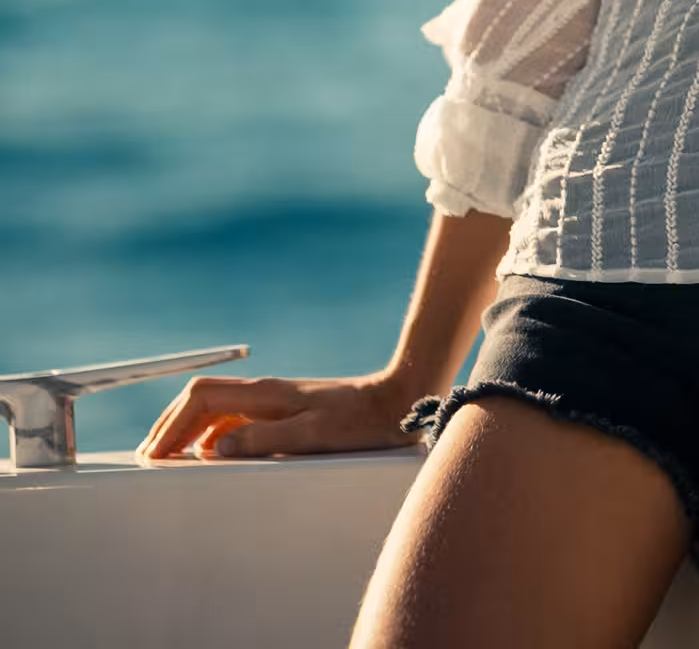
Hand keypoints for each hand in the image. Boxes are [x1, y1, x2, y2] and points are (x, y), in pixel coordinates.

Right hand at [136, 371, 426, 461]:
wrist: (398, 400)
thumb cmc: (359, 423)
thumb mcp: (312, 436)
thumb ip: (263, 439)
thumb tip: (213, 449)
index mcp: (266, 394)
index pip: (201, 397)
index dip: (172, 424)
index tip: (153, 453)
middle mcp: (266, 391)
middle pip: (201, 397)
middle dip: (171, 424)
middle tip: (149, 456)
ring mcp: (275, 398)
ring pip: (217, 406)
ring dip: (189, 428)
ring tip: (171, 457)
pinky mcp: (287, 409)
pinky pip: (236, 416)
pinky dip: (213, 433)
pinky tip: (212, 454)